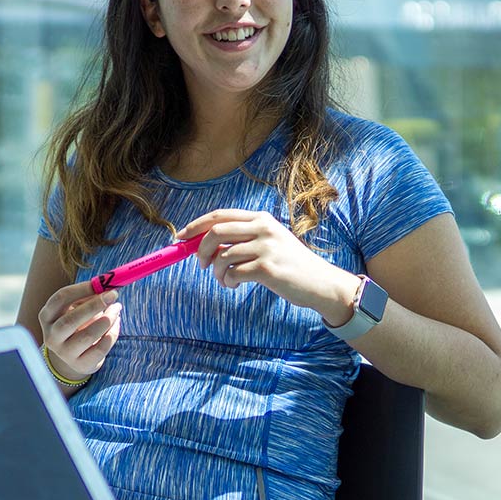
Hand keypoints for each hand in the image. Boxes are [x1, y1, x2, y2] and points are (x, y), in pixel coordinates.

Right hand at [38, 281, 121, 380]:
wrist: (77, 355)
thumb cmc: (79, 324)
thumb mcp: (78, 308)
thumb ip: (90, 296)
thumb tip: (108, 284)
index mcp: (47, 317)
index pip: (59, 299)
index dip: (82, 289)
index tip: (102, 282)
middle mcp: (52, 336)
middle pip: (69, 320)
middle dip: (94, 306)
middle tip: (113, 295)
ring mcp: (65, 353)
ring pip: (87, 336)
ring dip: (107, 319)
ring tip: (117, 308)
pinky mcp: (81, 364)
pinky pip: (101, 348)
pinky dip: (113, 333)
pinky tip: (116, 324)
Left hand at [176, 210, 358, 322]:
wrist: (320, 283)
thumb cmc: (289, 264)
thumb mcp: (269, 242)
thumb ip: (242, 238)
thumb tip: (203, 243)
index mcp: (261, 218)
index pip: (220, 215)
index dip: (196, 226)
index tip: (180, 238)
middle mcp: (263, 228)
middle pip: (216, 231)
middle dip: (200, 248)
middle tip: (201, 264)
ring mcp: (266, 247)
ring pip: (222, 256)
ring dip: (216, 272)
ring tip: (225, 280)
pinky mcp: (267, 268)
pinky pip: (232, 273)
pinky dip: (227, 281)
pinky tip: (235, 284)